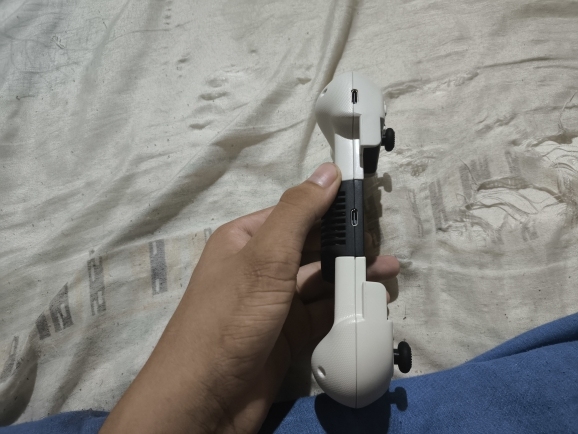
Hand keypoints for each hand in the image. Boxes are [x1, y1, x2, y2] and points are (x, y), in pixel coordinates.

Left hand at [99, 163, 399, 433]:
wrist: (204, 401)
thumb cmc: (230, 319)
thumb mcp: (265, 258)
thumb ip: (298, 214)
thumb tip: (327, 171)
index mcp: (246, 240)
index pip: (296, 214)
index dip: (330, 208)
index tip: (367, 206)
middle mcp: (260, 268)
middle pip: (311, 248)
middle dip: (347, 246)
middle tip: (383, 247)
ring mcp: (274, 304)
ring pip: (320, 282)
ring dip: (352, 277)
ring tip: (389, 274)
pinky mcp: (286, 335)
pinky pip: (321, 314)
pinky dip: (346, 308)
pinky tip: (371, 303)